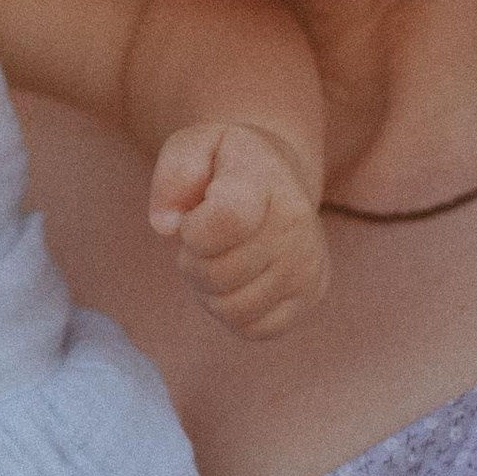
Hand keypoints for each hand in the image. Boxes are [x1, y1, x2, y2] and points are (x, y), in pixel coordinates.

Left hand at [149, 121, 329, 337]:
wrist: (278, 176)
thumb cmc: (225, 165)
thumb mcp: (193, 146)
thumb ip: (173, 174)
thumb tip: (166, 226)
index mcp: (267, 180)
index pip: (225, 222)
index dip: (193, 230)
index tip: (196, 216)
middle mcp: (297, 224)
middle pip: (218, 275)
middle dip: (195, 262)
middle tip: (204, 239)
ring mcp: (308, 265)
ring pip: (233, 309)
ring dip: (211, 290)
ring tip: (221, 257)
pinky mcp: (310, 295)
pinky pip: (253, 329)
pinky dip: (233, 311)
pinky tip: (238, 280)